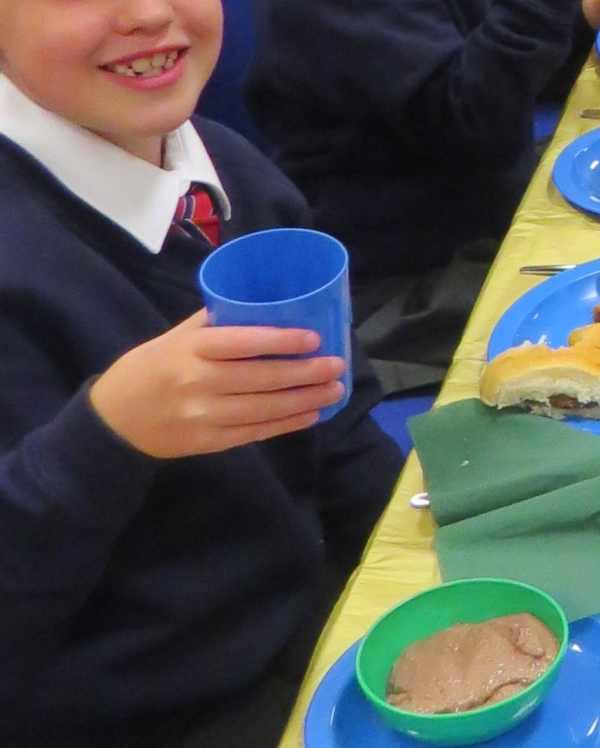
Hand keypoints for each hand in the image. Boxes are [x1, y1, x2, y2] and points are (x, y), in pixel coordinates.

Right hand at [89, 311, 345, 458]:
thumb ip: (214, 323)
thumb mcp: (173, 338)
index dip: (281, 341)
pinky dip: (287, 424)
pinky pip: (255, 433)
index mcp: (189, 350)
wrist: (113, 421)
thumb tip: (264, 304)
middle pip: (261, 379)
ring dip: (306, 400)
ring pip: (264, 408)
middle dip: (306, 373)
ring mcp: (203, 416)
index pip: (241, 343)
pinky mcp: (208, 442)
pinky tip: (311, 413)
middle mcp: (197, 383)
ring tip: (334, 389)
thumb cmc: (149, 368)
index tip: (315, 338)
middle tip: (338, 366)